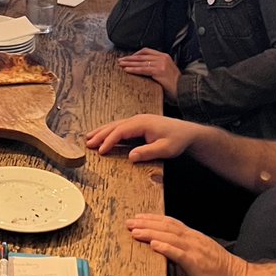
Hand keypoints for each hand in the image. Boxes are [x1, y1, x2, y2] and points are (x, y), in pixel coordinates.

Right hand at [86, 113, 200, 160]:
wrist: (188, 132)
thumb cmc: (177, 140)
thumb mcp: (165, 149)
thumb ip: (148, 152)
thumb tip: (131, 156)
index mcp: (142, 123)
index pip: (120, 131)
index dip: (109, 140)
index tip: (101, 150)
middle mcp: (137, 119)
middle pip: (114, 126)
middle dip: (100, 134)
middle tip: (87, 143)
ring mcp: (137, 120)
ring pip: (115, 124)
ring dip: (102, 131)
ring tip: (88, 137)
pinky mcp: (139, 124)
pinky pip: (120, 126)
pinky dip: (110, 131)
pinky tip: (103, 135)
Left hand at [118, 48, 181, 99]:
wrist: (184, 90)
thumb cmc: (174, 84)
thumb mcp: (166, 71)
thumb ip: (156, 67)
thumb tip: (142, 67)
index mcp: (164, 56)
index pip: (146, 51)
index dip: (135, 54)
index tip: (128, 58)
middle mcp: (162, 57)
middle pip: (141, 56)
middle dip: (129, 58)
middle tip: (120, 60)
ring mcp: (161, 63)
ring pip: (141, 62)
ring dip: (129, 63)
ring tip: (121, 65)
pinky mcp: (159, 71)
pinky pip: (143, 69)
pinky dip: (134, 69)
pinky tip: (127, 70)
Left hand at [126, 214, 247, 275]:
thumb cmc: (223, 273)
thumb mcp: (202, 256)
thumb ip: (186, 251)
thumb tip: (168, 250)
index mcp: (195, 237)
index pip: (170, 223)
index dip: (153, 219)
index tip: (139, 218)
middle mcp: (194, 240)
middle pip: (166, 227)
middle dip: (146, 223)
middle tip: (129, 221)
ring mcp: (196, 250)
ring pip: (169, 237)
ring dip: (150, 232)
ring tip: (135, 231)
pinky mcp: (197, 263)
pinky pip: (179, 253)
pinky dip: (165, 247)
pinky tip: (154, 244)